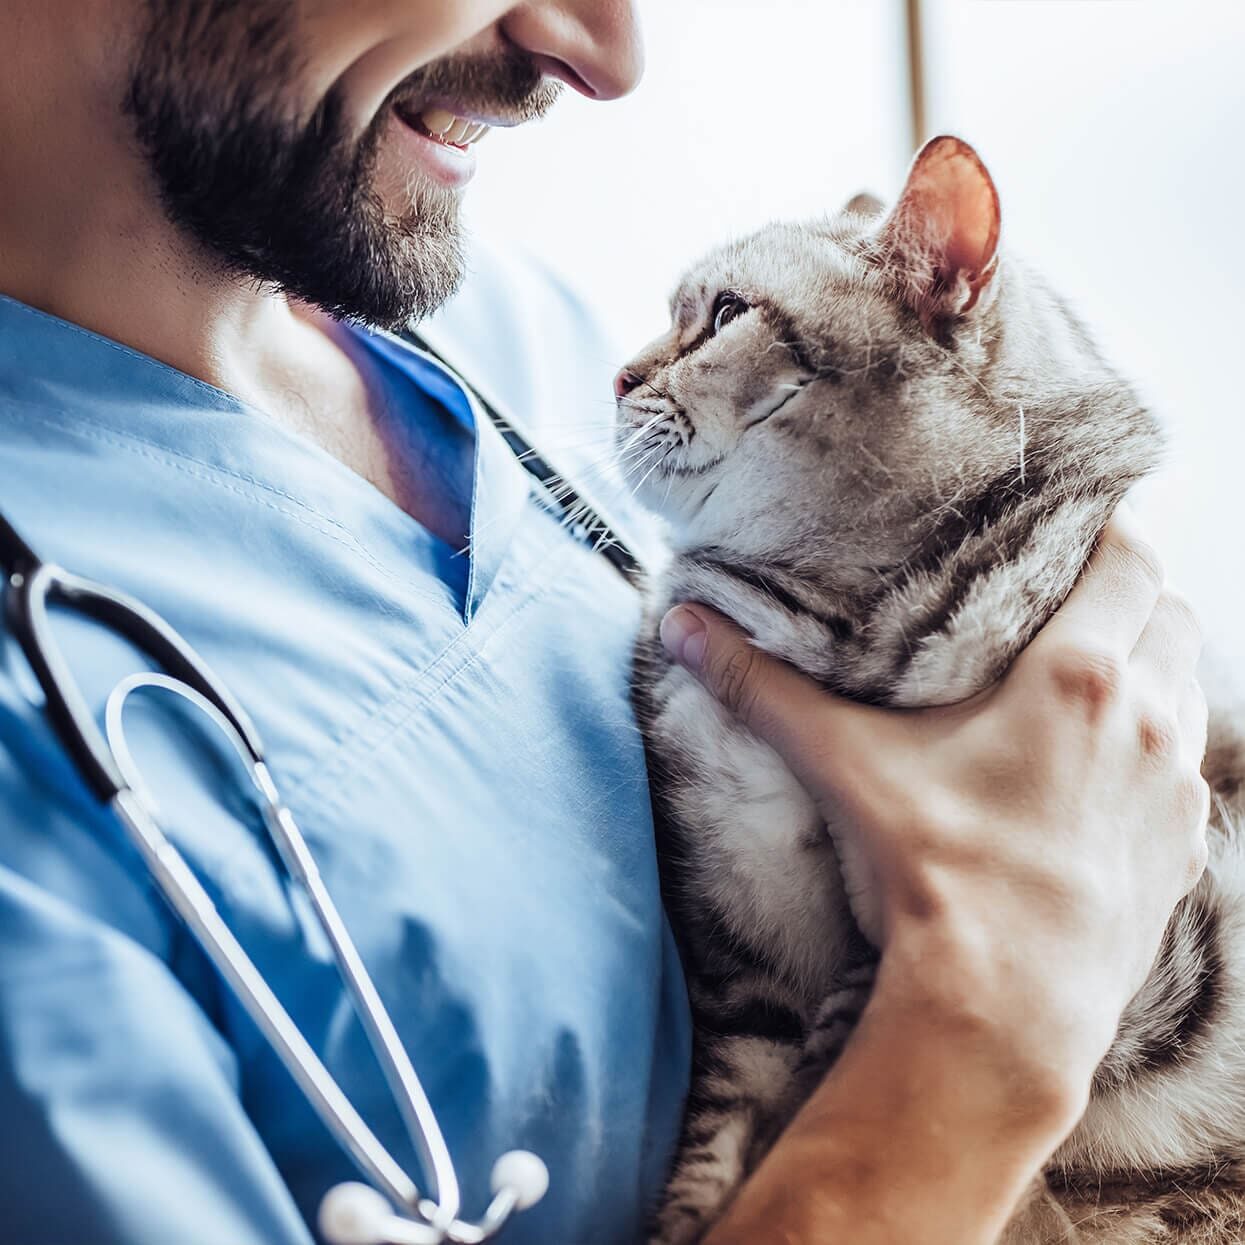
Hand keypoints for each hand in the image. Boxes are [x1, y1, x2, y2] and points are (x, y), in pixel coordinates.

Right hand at [660, 506, 1209, 1105]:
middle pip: (1172, 615)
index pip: (1130, 561)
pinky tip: (1108, 771)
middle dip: (1134, 594)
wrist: (1005, 1003)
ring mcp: (1175, 791)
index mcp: (1077, 678)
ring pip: (1189, 689)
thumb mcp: (843, 763)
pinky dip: (1160, 749)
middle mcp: (1146, 721)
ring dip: (1154, 668)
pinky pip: (1189, 773)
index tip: (1085, 518)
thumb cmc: (934, 871)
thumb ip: (763, 688)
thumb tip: (683, 627)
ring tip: (1093, 675)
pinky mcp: (1184, 851)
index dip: (1114, 528)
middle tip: (1076, 594)